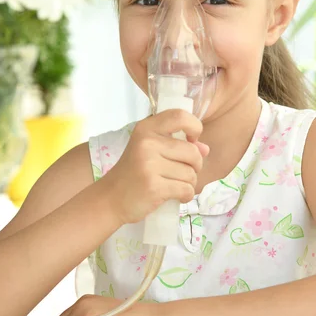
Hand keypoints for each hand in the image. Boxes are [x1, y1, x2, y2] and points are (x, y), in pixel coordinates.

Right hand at [101, 109, 209, 223]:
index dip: (194, 127)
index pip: (180, 116)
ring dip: (189, 183)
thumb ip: (178, 145)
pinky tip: (175, 196)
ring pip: (191, 173)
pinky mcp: (154, 186)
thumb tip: (205, 148)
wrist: (110, 199)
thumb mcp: (150, 151)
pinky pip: (186, 189)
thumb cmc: (133, 173)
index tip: (192, 140)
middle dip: (195, 166)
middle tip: (183, 172)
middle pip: (192, 152)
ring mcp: (149, 165)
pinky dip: (185, 195)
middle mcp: (147, 143)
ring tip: (174, 185)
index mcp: (146, 128)